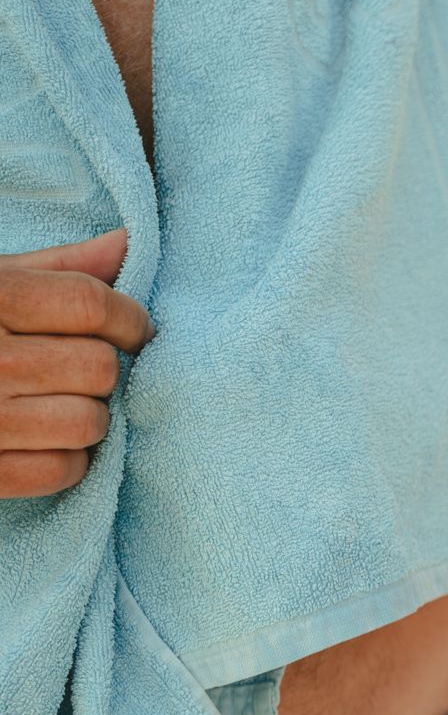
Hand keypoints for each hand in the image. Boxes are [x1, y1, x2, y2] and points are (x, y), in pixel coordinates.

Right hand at [0, 229, 147, 497]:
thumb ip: (56, 268)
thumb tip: (126, 244)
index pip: (89, 304)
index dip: (129, 318)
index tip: (134, 331)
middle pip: (98, 365)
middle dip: (102, 368)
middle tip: (80, 370)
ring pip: (89, 422)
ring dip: (89, 416)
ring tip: (60, 403)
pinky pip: (60, 470)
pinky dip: (68, 461)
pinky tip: (45, 441)